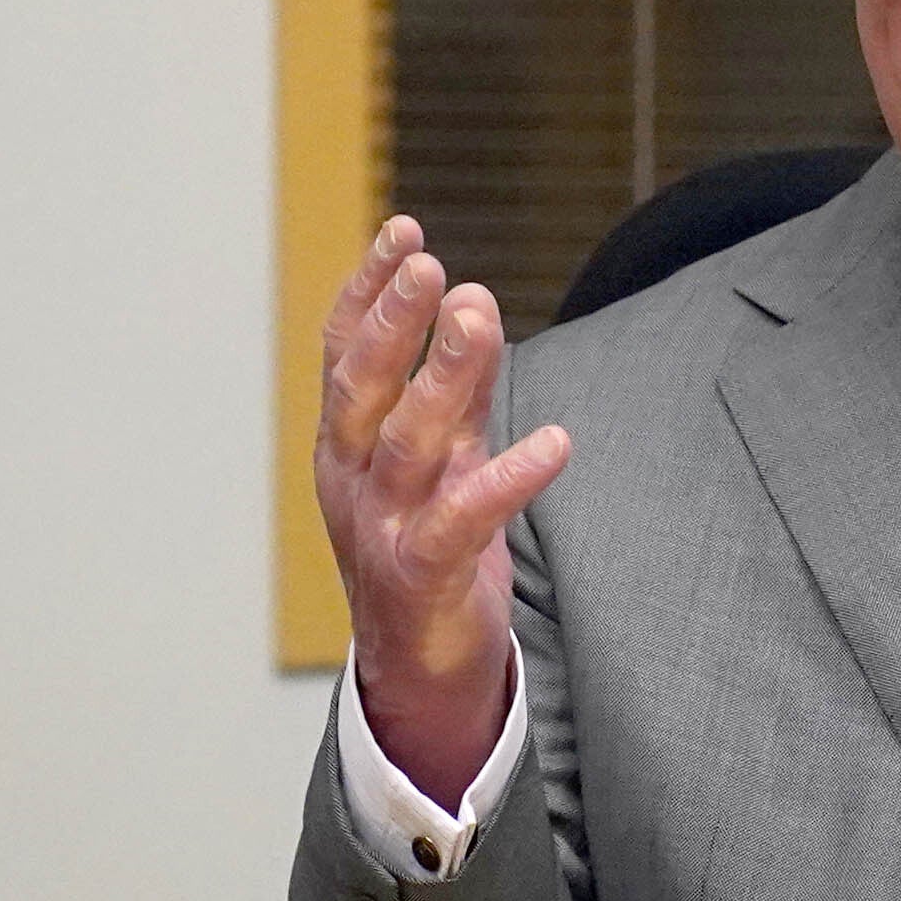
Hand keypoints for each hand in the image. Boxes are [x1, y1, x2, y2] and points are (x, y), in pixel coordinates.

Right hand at [313, 214, 567, 807]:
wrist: (417, 668)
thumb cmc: (425, 548)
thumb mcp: (438, 458)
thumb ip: (455, 390)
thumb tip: (472, 303)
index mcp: (345, 443)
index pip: (343, 353)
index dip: (368, 291)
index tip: (404, 231)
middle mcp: (350, 479)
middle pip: (361, 389)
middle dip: (393, 323)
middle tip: (430, 265)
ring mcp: (380, 529)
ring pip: (406, 444)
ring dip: (442, 376)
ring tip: (478, 317)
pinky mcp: (421, 576)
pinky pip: (463, 522)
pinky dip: (510, 479)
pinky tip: (556, 441)